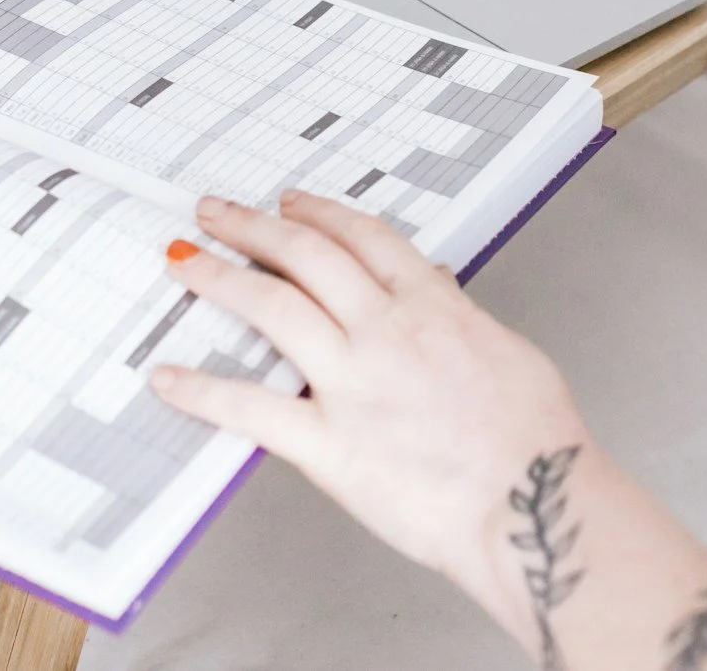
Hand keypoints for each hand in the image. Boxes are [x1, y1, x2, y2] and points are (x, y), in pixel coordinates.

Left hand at [149, 192, 588, 618]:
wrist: (534, 505)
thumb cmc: (537, 441)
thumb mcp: (510, 350)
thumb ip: (460, 315)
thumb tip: (438, 287)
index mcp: (432, 305)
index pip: (363, 237)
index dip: (319, 213)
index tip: (291, 202)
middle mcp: (385, 331)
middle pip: (305, 254)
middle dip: (253, 226)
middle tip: (215, 212)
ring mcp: (352, 384)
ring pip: (271, 307)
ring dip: (219, 276)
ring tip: (184, 260)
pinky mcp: (329, 445)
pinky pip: (251, 409)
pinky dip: (202, 391)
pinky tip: (169, 378)